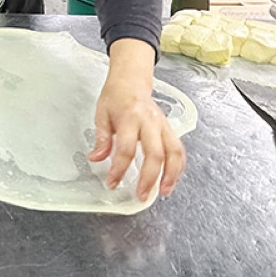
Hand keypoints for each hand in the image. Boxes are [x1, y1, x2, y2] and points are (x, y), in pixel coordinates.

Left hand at [88, 40, 185, 200]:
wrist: (131, 81)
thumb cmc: (116, 96)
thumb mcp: (101, 114)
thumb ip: (102, 138)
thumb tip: (96, 158)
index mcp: (129, 117)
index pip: (126, 148)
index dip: (119, 169)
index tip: (112, 182)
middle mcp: (149, 122)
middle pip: (155, 153)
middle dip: (149, 178)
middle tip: (140, 195)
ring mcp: (163, 125)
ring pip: (174, 152)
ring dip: (171, 175)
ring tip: (163, 192)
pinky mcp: (170, 129)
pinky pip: (179, 149)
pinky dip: (178, 166)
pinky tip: (171, 179)